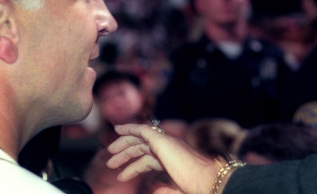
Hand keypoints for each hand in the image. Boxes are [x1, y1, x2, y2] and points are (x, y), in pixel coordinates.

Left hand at [106, 123, 220, 193]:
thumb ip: (164, 189)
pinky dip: (130, 128)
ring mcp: (166, 142)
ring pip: (140, 139)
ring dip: (123, 145)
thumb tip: (152, 190)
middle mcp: (169, 148)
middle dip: (126, 153)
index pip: (149, 158)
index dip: (135, 164)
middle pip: (143, 147)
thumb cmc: (196, 186)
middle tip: (111, 163)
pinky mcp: (162, 139)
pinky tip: (119, 131)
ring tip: (110, 156)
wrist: (206, 179)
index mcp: (173, 159)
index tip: (122, 173)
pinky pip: (142, 130)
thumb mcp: (176, 189)